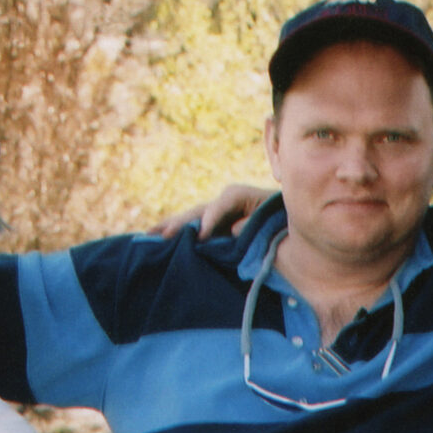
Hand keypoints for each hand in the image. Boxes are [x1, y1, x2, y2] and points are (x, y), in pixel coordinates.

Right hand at [146, 183, 271, 239]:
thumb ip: (251, 223)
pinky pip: (190, 228)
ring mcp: (214, 213)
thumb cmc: (279, 217)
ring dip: (170, 227)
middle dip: (181, 223)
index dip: (209, 220)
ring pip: (189, 219)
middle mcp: (221, 201)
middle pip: (198, 211)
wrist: (283, 218)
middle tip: (164, 235)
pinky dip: (174, 232)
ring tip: (149, 236)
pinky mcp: (211, 225)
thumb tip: (233, 230)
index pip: (219, 206)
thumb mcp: (269, 216)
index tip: (201, 236)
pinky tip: (156, 238)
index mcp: (237, 195)